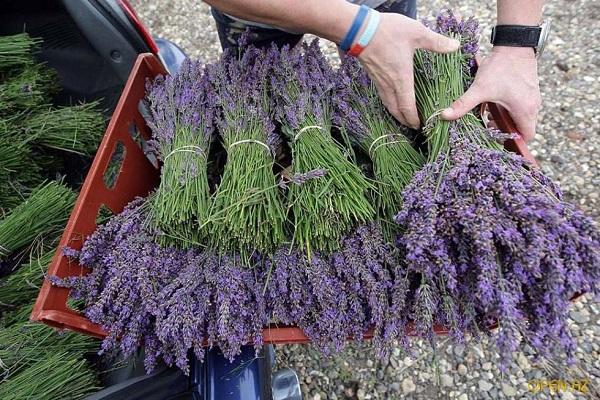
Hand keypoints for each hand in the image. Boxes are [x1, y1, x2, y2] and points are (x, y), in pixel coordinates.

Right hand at [357, 13, 459, 128]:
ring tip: (403, 117)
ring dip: (395, 113)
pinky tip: (392, 98)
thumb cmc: (388, 32)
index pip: (407, 106)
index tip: (419, 125)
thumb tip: (455, 46)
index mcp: (401, 79)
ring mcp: (379, 81)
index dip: (413, 118)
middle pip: (395, 110)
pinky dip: (389, 102)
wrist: (360, 30)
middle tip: (413, 126)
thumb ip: (436, 42)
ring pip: (387, 103)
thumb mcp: (417, 33)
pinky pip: (382, 95)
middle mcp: (389, 84)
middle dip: (404, 120)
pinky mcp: (373, 76)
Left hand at [441, 46, 540, 141]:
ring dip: (505, 120)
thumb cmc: (501, 67)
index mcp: (525, 110)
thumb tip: (445, 115)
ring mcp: (533, 97)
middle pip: (522, 129)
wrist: (514, 43)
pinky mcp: (529, 90)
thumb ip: (463, 104)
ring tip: (489, 116)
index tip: (496, 138)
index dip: (514, 142)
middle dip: (505, 130)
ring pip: (520, 118)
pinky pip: (521, 107)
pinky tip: (494, 104)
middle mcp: (533, 106)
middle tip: (488, 126)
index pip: (527, 137)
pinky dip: (508, 110)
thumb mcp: (480, 88)